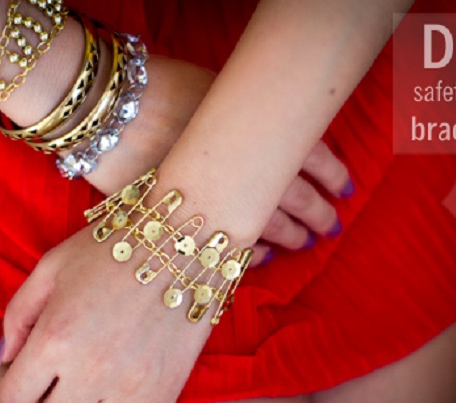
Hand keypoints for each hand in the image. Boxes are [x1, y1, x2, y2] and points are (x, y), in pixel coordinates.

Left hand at [0, 227, 214, 402]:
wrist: (183, 239)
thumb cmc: (113, 247)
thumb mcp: (52, 267)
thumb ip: (18, 314)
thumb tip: (5, 359)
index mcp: (55, 337)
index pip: (14, 399)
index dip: (22, 383)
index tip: (39, 366)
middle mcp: (91, 369)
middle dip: (54, 400)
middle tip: (71, 370)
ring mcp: (132, 384)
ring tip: (103, 372)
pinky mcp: (168, 389)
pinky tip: (131, 382)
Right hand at [86, 56, 353, 264]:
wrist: (111, 111)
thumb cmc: (165, 91)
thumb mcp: (219, 91)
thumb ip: (255, 118)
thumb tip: (284, 142)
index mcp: (263, 131)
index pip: (317, 159)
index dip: (336, 176)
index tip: (345, 189)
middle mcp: (250, 168)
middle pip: (300, 199)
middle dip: (320, 215)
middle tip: (330, 226)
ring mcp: (223, 200)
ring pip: (271, 227)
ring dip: (291, 237)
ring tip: (302, 243)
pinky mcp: (193, 221)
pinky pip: (229, 248)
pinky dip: (248, 254)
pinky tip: (259, 258)